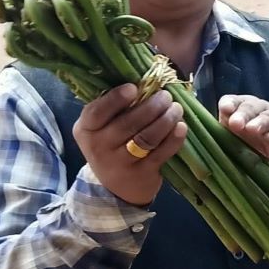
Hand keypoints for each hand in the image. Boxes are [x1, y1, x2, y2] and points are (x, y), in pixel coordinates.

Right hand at [73, 85, 187, 206]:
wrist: (116, 188)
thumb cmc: (112, 146)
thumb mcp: (102, 128)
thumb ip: (115, 108)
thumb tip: (144, 80)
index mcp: (86, 129)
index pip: (97, 112)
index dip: (115, 99)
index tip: (134, 88)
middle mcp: (99, 147)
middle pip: (128, 123)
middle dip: (151, 106)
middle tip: (166, 96)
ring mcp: (120, 163)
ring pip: (146, 138)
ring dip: (165, 120)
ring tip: (176, 108)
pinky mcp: (142, 174)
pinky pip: (161, 153)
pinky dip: (174, 138)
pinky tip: (181, 127)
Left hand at [218, 95, 268, 169]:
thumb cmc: (258, 140)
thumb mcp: (239, 138)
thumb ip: (224, 134)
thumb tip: (202, 138)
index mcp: (243, 108)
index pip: (234, 101)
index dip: (230, 103)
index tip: (225, 109)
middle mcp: (260, 109)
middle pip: (251, 106)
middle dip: (243, 114)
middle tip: (236, 123)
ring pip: (267, 117)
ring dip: (260, 122)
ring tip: (253, 129)